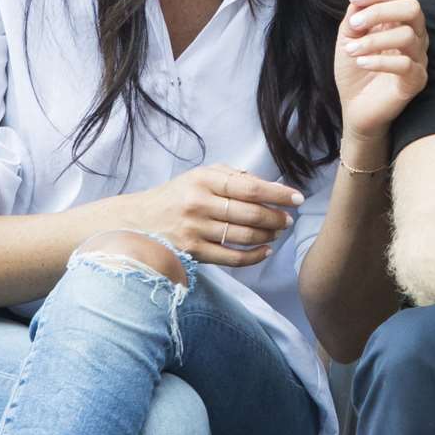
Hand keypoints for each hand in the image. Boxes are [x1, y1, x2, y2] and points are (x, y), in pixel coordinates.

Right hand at [109, 163, 304, 268]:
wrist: (136, 222)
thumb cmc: (176, 197)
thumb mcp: (199, 177)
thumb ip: (232, 176)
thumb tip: (267, 184)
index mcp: (203, 180)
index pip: (250, 187)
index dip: (278, 194)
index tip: (297, 198)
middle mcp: (199, 203)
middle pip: (250, 213)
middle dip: (276, 217)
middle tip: (288, 219)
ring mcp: (194, 230)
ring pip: (243, 236)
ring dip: (267, 235)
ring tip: (277, 232)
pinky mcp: (191, 253)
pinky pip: (231, 258)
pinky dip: (253, 256)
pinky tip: (265, 251)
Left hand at [334, 0, 427, 142]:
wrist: (355, 107)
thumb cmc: (355, 70)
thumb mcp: (349, 38)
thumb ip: (354, 17)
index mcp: (400, 21)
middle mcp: (414, 36)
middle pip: (413, 8)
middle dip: (380, 10)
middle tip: (354, 24)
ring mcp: (418, 58)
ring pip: (407, 36)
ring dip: (373, 40)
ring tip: (350, 50)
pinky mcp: (416, 81)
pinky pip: (406, 65)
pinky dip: (380, 61)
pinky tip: (361, 62)